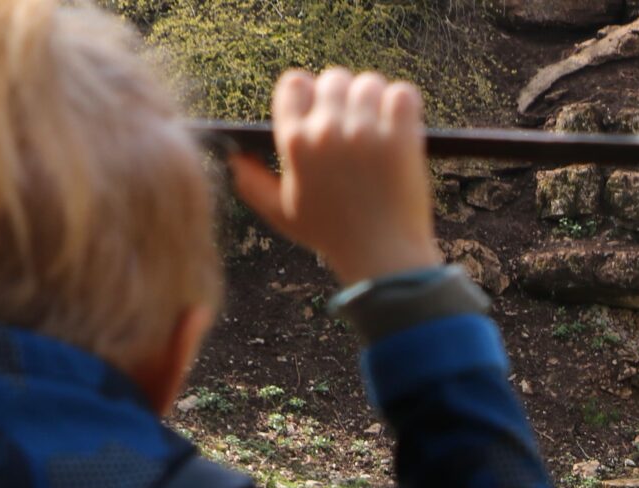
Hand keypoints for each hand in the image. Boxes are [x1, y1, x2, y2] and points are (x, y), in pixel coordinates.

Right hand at [229, 68, 444, 287]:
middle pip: (334, 79)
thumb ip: (252, 184)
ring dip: (376, 100)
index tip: (323, 108)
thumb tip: (234, 158)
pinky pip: (403, 94)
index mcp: (294, 142)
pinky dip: (404, 105)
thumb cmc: (333, 237)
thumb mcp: (282, 214)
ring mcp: (365, 132)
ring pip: (369, 83)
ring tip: (381, 127)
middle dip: (345, 97)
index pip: (293, 83)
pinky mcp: (401, 137)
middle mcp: (326, 131)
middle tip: (357, 123)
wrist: (384, 259)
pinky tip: (403, 125)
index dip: (310, 92)